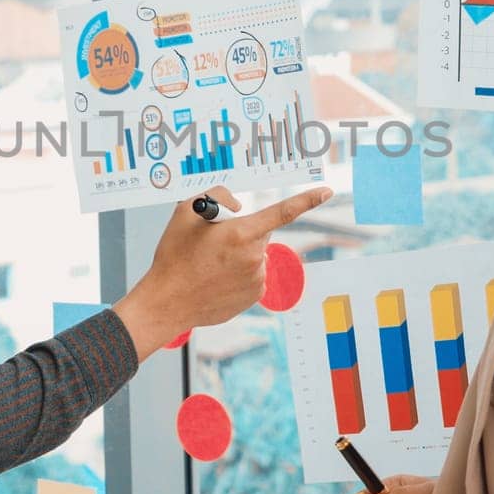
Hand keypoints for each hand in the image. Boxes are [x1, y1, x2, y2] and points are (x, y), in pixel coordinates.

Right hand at [113, 185, 332, 359]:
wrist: (167, 302)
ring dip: (240, 254)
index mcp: (241, 233)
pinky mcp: (254, 296)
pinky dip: (238, 274)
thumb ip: (216, 196)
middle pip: (260, 233)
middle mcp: (254, 257)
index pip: (282, 212)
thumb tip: (239, 206)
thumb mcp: (186, 213)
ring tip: (211, 264)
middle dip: (243, 231)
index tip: (326, 192)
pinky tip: (216, 279)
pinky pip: (253, 275)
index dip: (306, 200)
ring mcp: (257, 279)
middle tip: (214, 241)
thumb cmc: (174, 256)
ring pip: (255, 255)